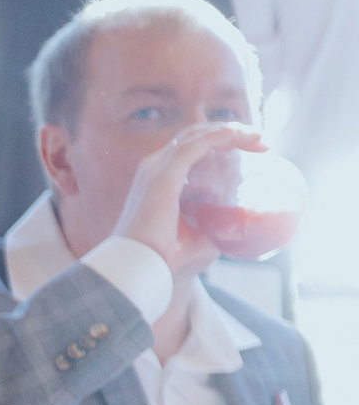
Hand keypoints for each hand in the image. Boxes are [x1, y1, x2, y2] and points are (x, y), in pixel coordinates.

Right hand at [111, 121, 263, 274]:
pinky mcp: (161, 177)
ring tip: (258, 138)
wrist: (142, 273)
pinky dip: (218, 137)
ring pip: (197, 135)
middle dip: (232, 132)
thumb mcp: (203, 235)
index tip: (257, 150)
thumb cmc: (168, 261)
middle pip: (197, 135)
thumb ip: (219, 223)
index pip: (194, 147)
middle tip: (263, 143)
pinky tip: (238, 135)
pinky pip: (194, 146)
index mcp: (160, 179)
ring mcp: (155, 170)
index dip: (225, 141)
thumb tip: (246, 219)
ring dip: (230, 131)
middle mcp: (155, 169)